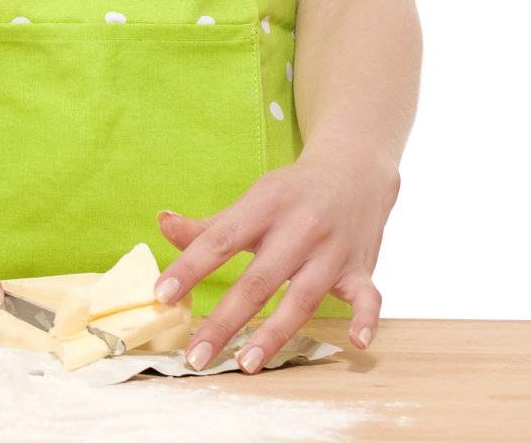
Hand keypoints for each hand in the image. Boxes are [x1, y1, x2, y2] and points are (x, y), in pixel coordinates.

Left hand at [152, 147, 400, 372]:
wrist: (354, 168)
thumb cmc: (293, 191)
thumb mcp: (253, 198)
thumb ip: (210, 224)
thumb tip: (163, 224)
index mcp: (266, 204)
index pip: (222, 239)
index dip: (191, 267)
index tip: (162, 296)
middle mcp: (300, 227)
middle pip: (259, 279)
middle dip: (226, 320)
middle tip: (196, 356)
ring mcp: (332, 250)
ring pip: (303, 297)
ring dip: (275, 333)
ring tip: (246, 364)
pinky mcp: (361, 267)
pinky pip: (368, 296)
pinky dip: (366, 319)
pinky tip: (356, 343)